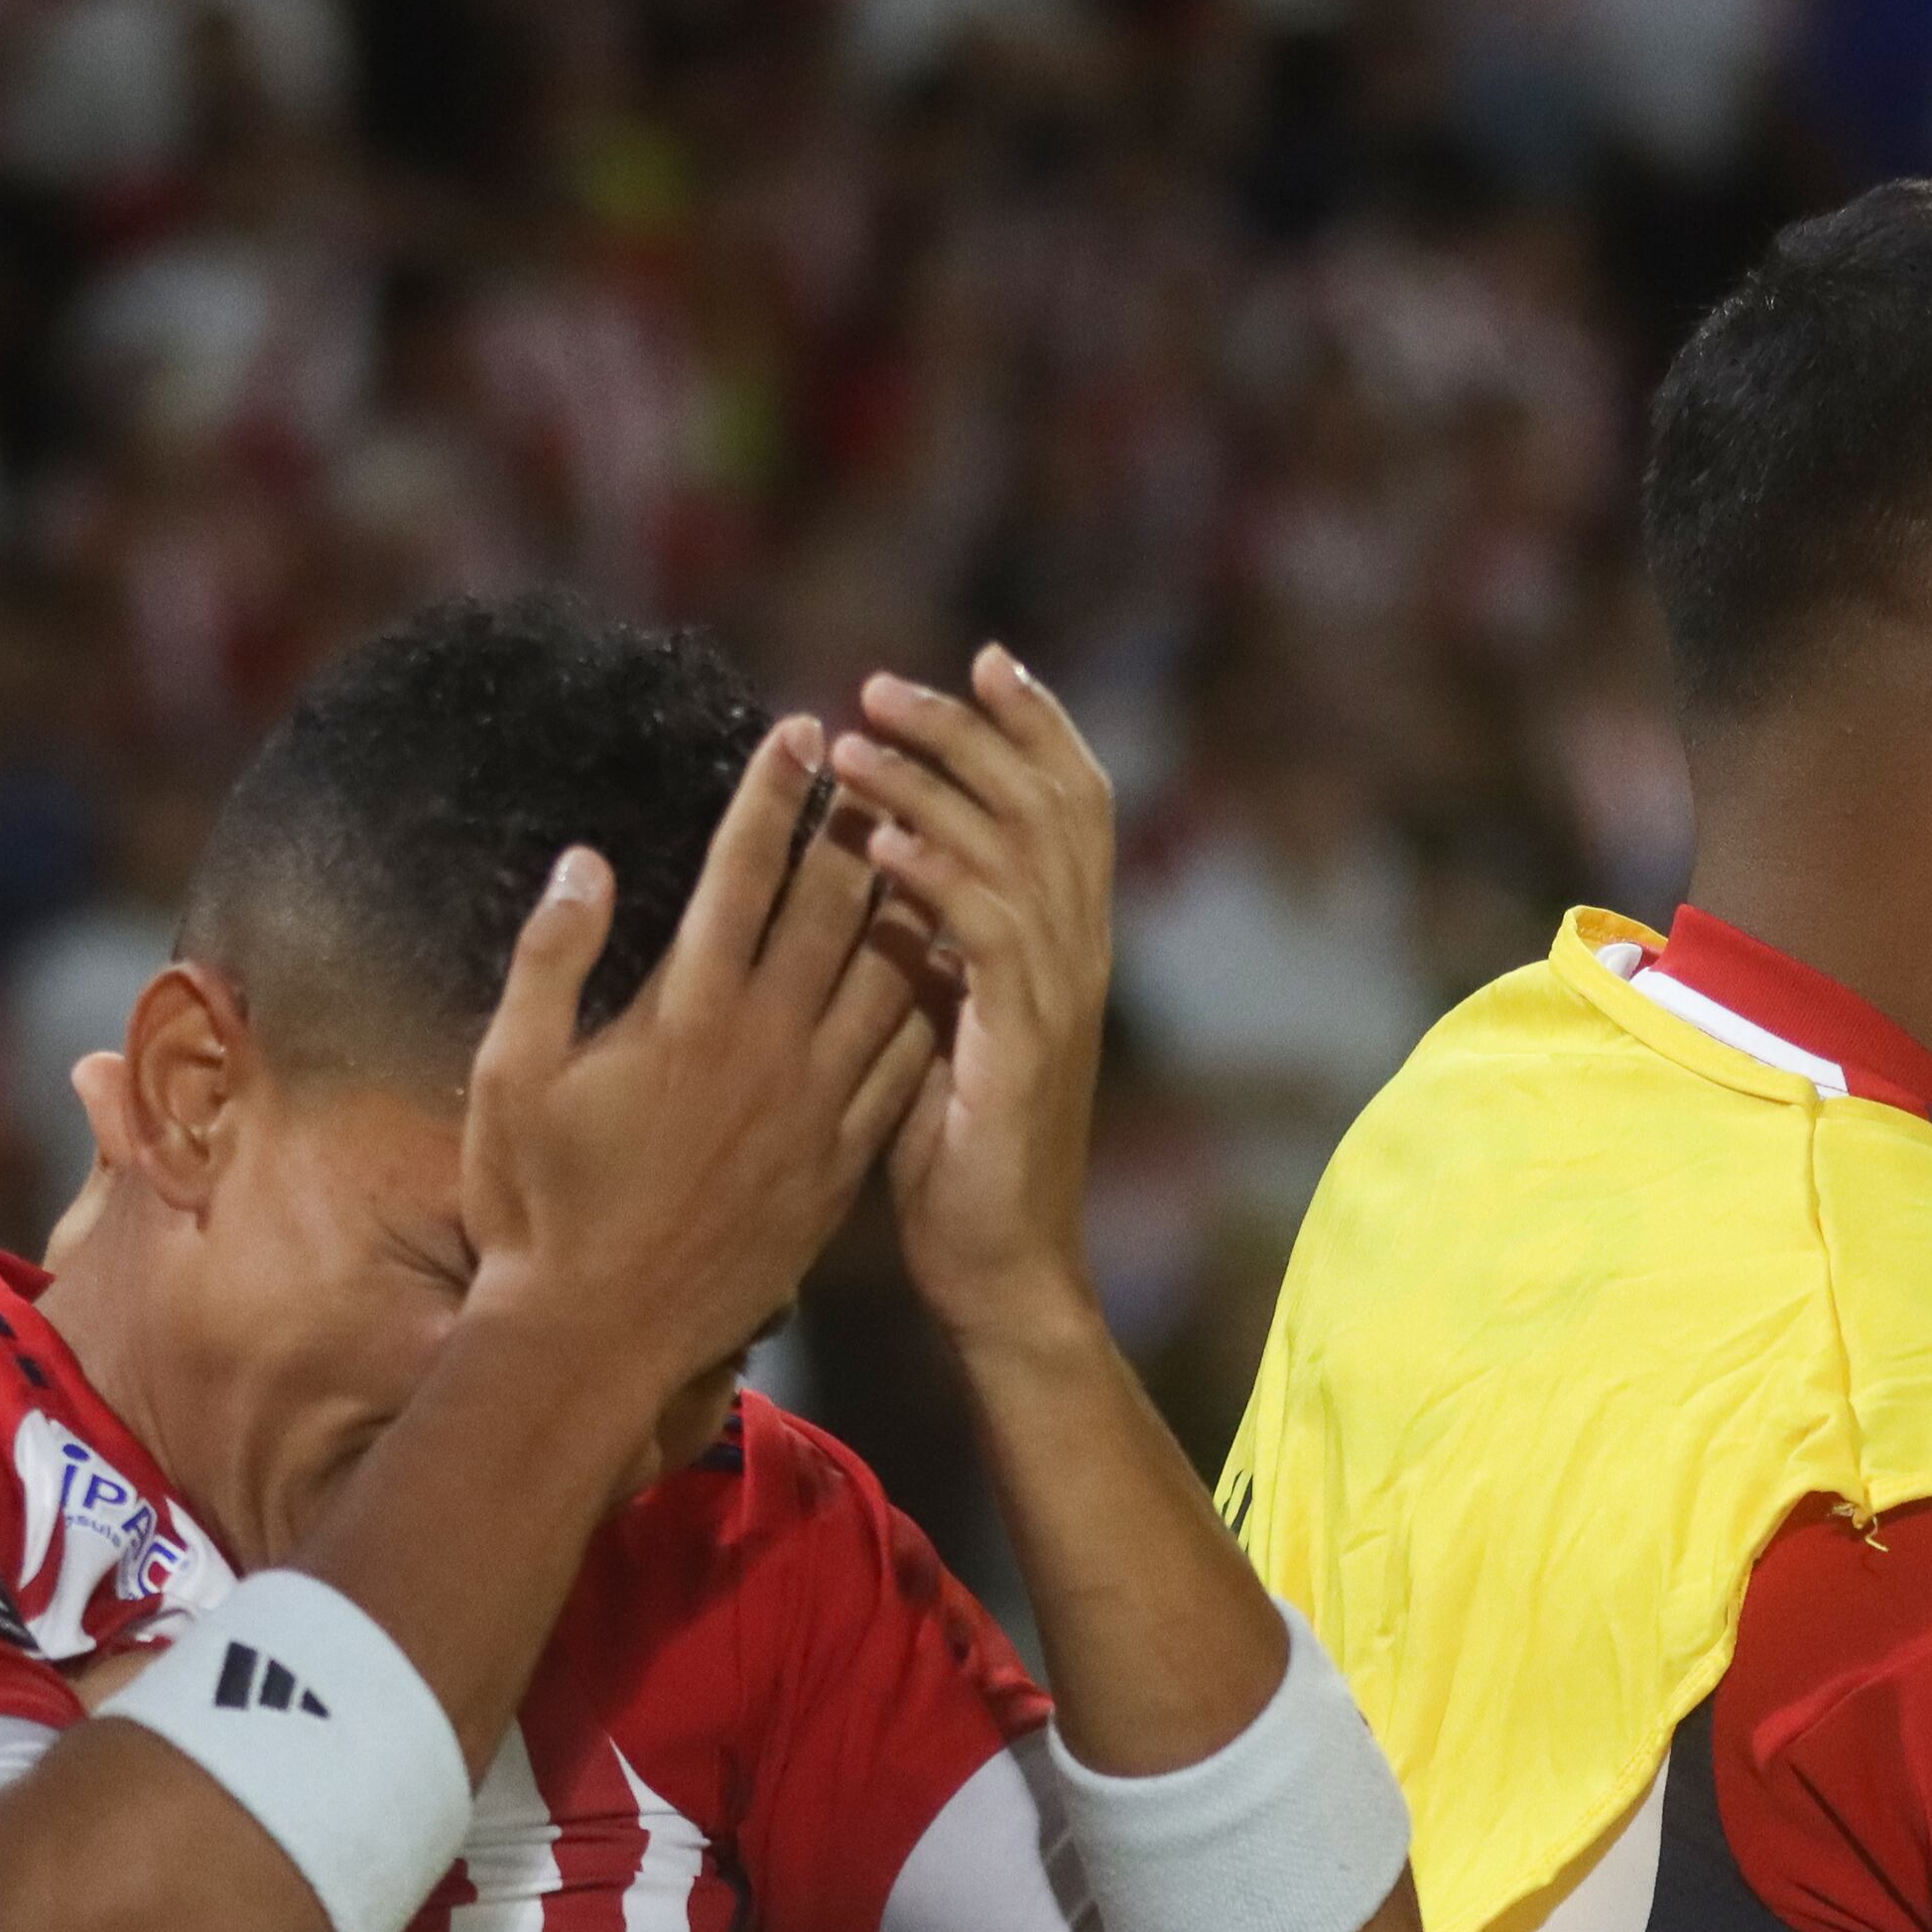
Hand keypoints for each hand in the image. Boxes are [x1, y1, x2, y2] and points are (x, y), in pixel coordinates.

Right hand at [457, 717, 937, 1408]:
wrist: (603, 1335)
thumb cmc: (535, 1206)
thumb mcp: (509, 1076)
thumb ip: (548, 959)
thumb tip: (587, 860)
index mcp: (686, 1013)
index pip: (743, 873)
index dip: (775, 794)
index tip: (801, 731)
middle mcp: (767, 1048)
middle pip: (836, 909)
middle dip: (858, 826)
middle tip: (880, 765)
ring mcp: (818, 1107)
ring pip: (889, 978)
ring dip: (906, 907)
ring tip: (922, 849)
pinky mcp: (844, 1161)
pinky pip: (905, 1061)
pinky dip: (925, 1001)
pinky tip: (935, 968)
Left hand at [835, 645, 1119, 1351]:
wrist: (1000, 1269)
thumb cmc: (955, 1160)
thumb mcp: (939, 1024)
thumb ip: (930, 946)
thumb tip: (876, 863)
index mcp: (1065, 945)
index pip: (1073, 803)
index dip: (1035, 725)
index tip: (979, 662)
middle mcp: (1079, 954)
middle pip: (1051, 799)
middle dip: (969, 729)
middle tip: (880, 685)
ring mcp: (1060, 995)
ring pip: (1016, 847)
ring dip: (930, 784)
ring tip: (853, 744)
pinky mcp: (1025, 1037)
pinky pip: (988, 926)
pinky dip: (933, 872)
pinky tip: (876, 841)